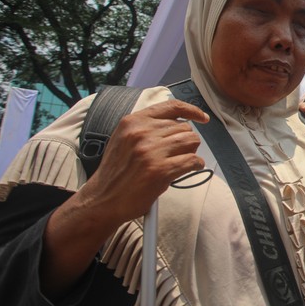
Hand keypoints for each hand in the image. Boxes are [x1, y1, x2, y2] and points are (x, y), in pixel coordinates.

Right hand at [77, 99, 208, 226]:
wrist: (103, 199)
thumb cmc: (116, 172)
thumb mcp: (124, 139)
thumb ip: (146, 128)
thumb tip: (176, 125)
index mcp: (133, 122)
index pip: (171, 106)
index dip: (191, 111)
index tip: (201, 117)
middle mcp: (142, 133)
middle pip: (185, 128)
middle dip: (186, 141)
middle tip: (178, 153)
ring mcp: (152, 151)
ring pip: (192, 141)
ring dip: (191, 152)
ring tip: (181, 161)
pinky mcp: (161, 170)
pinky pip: (193, 160)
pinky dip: (196, 165)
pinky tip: (188, 169)